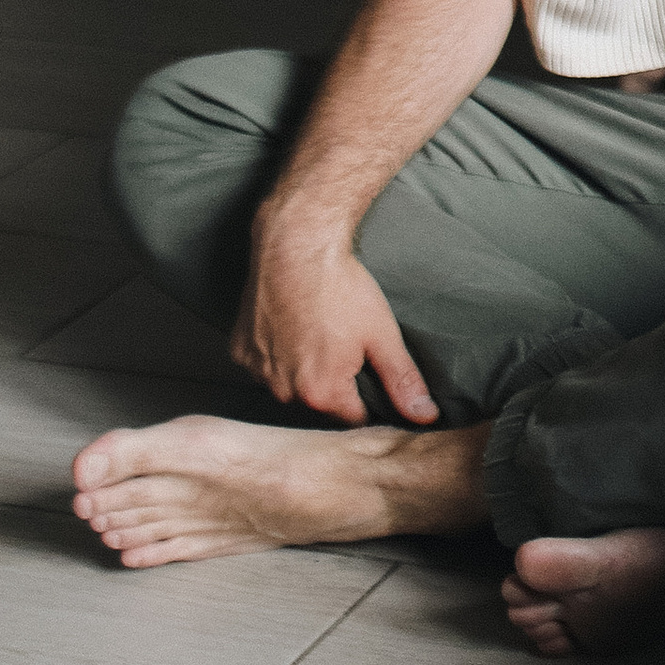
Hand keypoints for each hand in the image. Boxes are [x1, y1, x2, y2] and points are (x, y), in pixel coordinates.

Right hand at [233, 212, 436, 423]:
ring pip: (288, 385)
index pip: (353, 418)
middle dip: (334, 383)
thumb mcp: (382, 335)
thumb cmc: (340, 288)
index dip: (367, 397)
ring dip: (302, 370)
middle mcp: (283, 391)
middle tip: (343, 342)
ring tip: (318, 332)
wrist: (296, 246)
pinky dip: (276, 353)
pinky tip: (291, 327)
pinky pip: (264, 365)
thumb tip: (426, 416)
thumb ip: (402, 380)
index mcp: (320, 393)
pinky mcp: (239, 350)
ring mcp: (257, 371)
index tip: (369, 370)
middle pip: (318, 403)